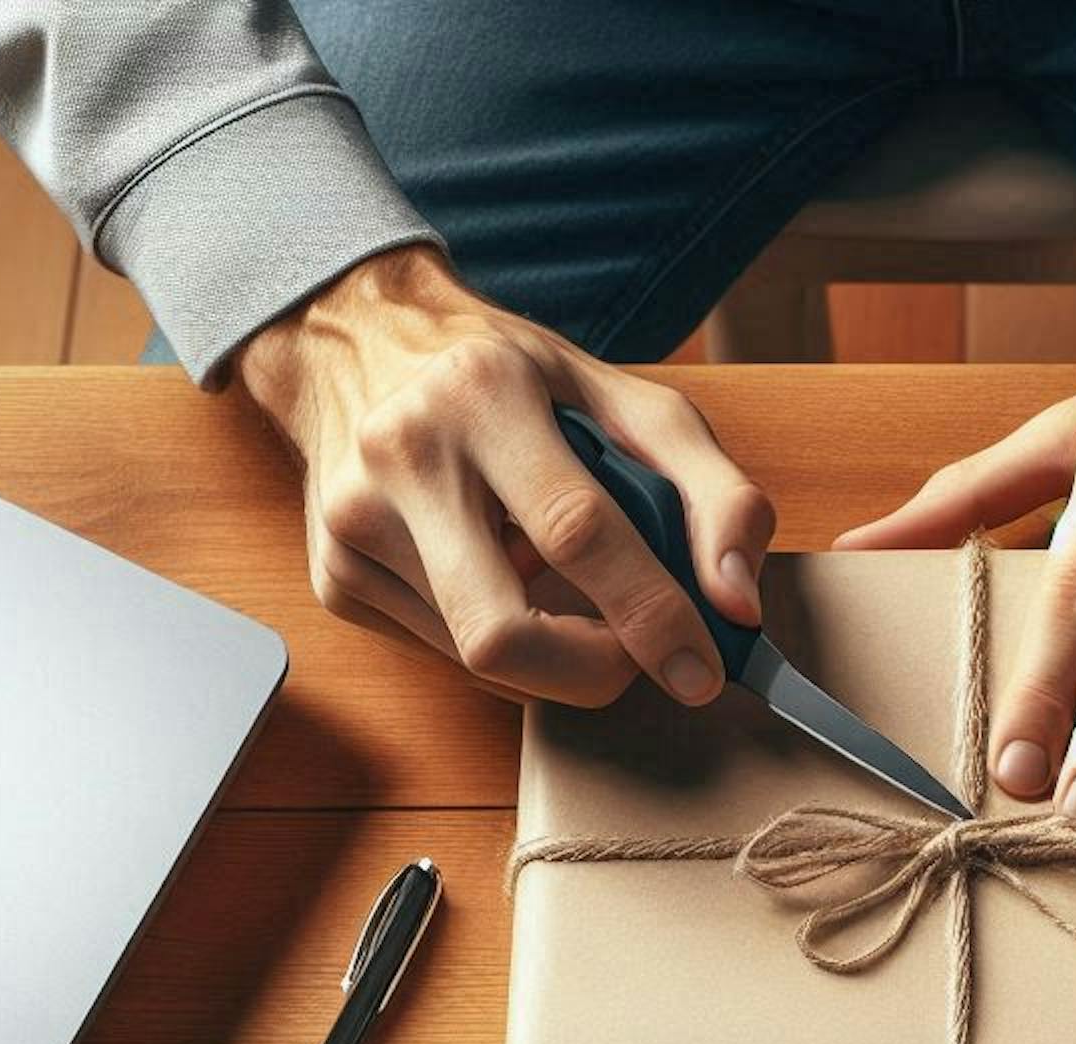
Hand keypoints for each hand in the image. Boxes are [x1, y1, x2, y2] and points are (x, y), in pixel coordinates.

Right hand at [236, 247, 772, 707]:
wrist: (353, 340)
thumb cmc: (504, 373)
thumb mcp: (623, 397)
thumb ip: (711, 491)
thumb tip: (739, 604)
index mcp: (482, 394)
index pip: (578, 533)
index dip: (650, 616)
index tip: (702, 669)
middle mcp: (402, 458)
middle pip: (504, 633)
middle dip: (593, 671)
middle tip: (639, 657)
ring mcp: (354, 527)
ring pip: (482, 659)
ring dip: (553, 653)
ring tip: (560, 585)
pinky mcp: (337, 579)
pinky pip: (451, 656)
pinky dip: (505, 641)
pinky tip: (502, 580)